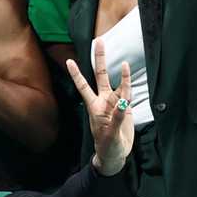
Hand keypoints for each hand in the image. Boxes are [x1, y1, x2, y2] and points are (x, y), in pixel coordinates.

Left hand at [66, 39, 132, 176]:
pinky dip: (127, 82)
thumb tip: (123, 104)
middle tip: (98, 41)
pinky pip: (127, 93)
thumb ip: (117, 119)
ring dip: (120, 74)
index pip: (83, 86)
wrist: (115, 154)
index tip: (69, 60)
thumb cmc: (107, 146)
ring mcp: (114, 104)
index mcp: (94, 107)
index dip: (76, 74)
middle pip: (100, 76)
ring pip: (117, 84)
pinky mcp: (125, 108)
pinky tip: (126, 71)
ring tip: (124, 62)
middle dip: (100, 59)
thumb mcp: (110, 135)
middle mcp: (103, 101)